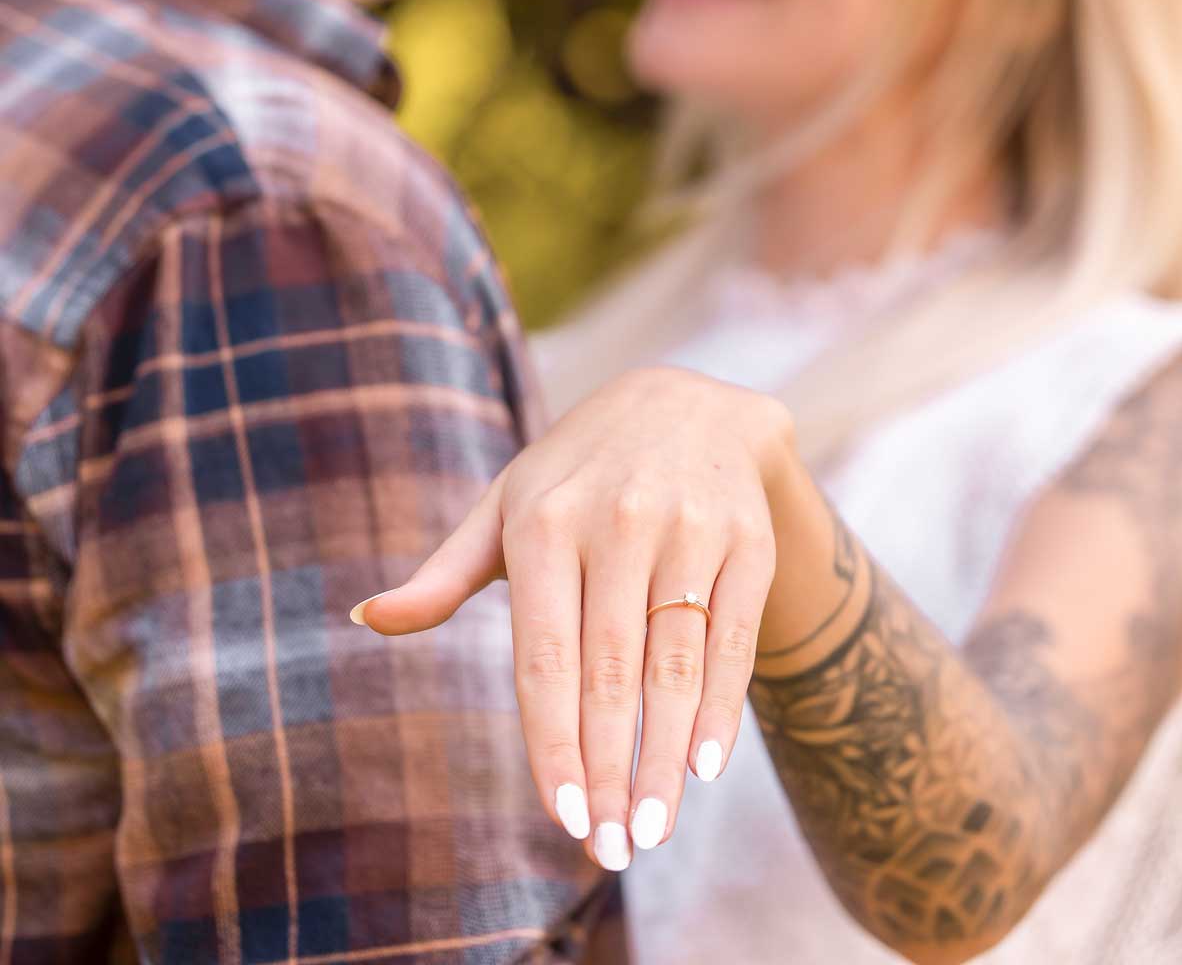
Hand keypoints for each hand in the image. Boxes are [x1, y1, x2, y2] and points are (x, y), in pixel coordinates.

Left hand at [350, 366, 789, 869]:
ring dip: (666, 756)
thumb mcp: (508, 503)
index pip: (545, 657)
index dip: (552, 742)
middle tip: (609, 848)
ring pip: (675, 664)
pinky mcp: (746, 540)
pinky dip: (722, 707)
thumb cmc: (578, 473)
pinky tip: (705, 766)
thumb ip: (445, 572)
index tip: (560, 816)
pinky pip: (732, 638)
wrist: (690, 401)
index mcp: (545, 521)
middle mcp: (617, 522)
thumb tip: (365, 617)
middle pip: (610, 672)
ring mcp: (688, 529)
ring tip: (652, 827)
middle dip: (610, 769)